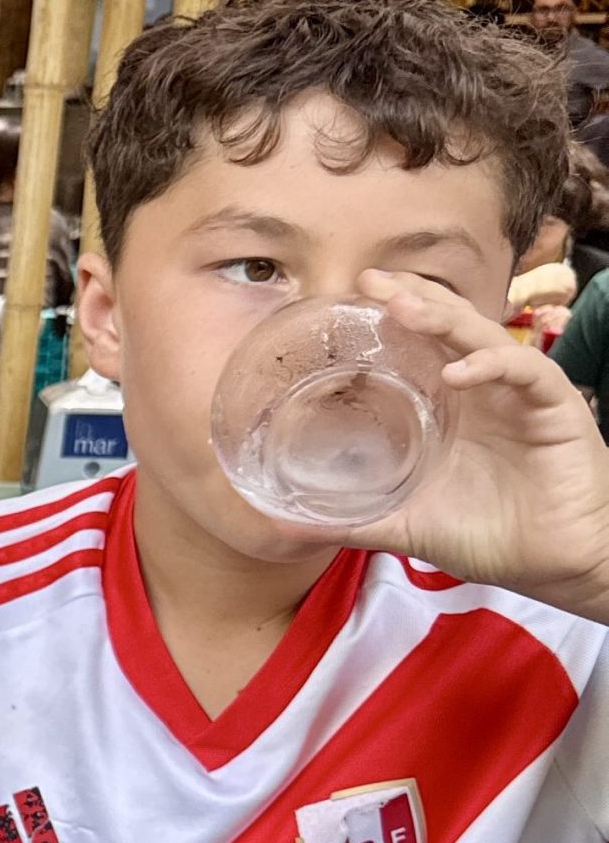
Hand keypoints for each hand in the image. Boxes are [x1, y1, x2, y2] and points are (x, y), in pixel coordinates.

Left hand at [349, 270, 608, 618]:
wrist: (558, 563)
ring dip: (443, 319)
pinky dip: (491, 366)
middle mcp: (483, 391)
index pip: (420, 346)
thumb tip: (284, 528)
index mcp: (450, 407)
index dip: (390, 318)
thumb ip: (352, 521)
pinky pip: (526, 372)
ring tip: (403, 308)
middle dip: (411, 298)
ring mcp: (518, 394)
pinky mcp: (553, 407)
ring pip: (482, 338)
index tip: (348, 296)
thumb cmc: (491, 535)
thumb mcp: (408, 526)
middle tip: (369, 279)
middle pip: (448, 327)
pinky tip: (458, 373)